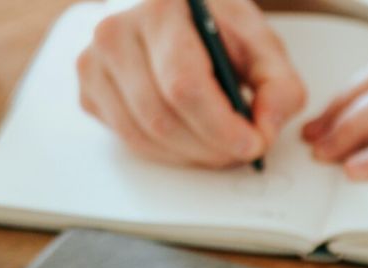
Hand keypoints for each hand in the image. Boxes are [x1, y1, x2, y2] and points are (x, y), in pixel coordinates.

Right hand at [77, 0, 305, 167]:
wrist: (177, 18)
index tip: (251, 144)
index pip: (184, 85)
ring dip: (189, 154)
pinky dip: (166, 151)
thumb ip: (279, 87)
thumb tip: (266, 130)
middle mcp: (117, 33)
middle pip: (161, 118)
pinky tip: (188, 134)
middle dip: (209, 147)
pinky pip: (129, 141)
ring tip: (219, 145)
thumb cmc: (217, 30)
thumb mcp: (262, 46)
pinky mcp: (88, 93)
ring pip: (142, 136)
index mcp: (162, 10)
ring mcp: (94, 64)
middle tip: (241, 150)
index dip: (220, 126)